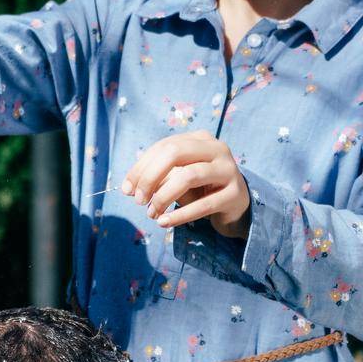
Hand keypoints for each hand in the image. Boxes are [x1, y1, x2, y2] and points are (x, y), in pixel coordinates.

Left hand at [120, 129, 251, 240]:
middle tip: (138, 200)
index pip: (164, 146)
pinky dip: (180, 215)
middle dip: (150, 177)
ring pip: (189, 176)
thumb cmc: (202, 189)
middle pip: (175, 153)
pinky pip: (203, 205)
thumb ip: (158, 177)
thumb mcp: (179, 178)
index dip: (141, 167)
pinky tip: (164, 222)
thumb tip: (130, 188)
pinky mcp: (234, 194)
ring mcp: (228, 170)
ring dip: (164, 196)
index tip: (126, 190)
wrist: (236, 206)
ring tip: (151, 213)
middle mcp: (217, 148)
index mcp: (200, 139)